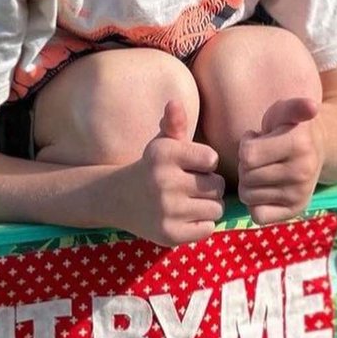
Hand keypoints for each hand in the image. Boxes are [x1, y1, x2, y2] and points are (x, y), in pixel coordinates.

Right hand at [120, 100, 225, 245]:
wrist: (118, 199)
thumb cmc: (152, 167)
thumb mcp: (161, 143)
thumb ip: (174, 123)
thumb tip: (175, 103)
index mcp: (163, 154)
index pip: (211, 159)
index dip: (206, 163)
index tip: (192, 166)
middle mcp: (163, 181)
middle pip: (218, 186)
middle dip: (210, 186)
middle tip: (191, 187)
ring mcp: (166, 210)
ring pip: (216, 208)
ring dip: (208, 206)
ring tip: (189, 202)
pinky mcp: (169, 234)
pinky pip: (208, 228)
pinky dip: (201, 224)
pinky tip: (185, 217)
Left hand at [237, 97, 323, 225]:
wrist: (316, 148)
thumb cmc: (290, 128)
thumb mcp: (287, 111)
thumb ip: (294, 106)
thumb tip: (311, 107)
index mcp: (298, 145)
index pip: (247, 155)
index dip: (246, 146)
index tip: (258, 139)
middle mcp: (302, 172)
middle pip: (246, 177)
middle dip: (246, 165)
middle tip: (261, 156)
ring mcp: (299, 194)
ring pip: (248, 196)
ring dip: (249, 183)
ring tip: (264, 169)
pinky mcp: (295, 210)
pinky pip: (258, 215)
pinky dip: (256, 203)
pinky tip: (266, 188)